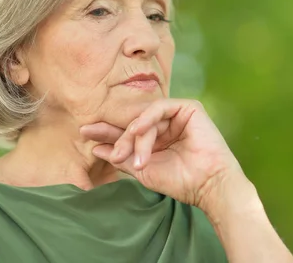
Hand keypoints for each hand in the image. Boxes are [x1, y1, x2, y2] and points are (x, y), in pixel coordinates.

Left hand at [79, 98, 247, 212]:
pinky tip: (138, 131)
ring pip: (144, 118)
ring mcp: (177, 116)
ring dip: (134, 136)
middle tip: (108, 148)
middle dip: (117, 136)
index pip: (128, 133)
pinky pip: (159, 108)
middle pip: (133, 123)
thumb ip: (121, 156)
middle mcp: (165, 125)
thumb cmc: (180, 181)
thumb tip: (95, 148)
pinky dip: (146, 119)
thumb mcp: (142, 169)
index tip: (85, 133)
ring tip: (131, 155)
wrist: (208, 185)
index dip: (107, 133)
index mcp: (156, 140)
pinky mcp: (188, 108)